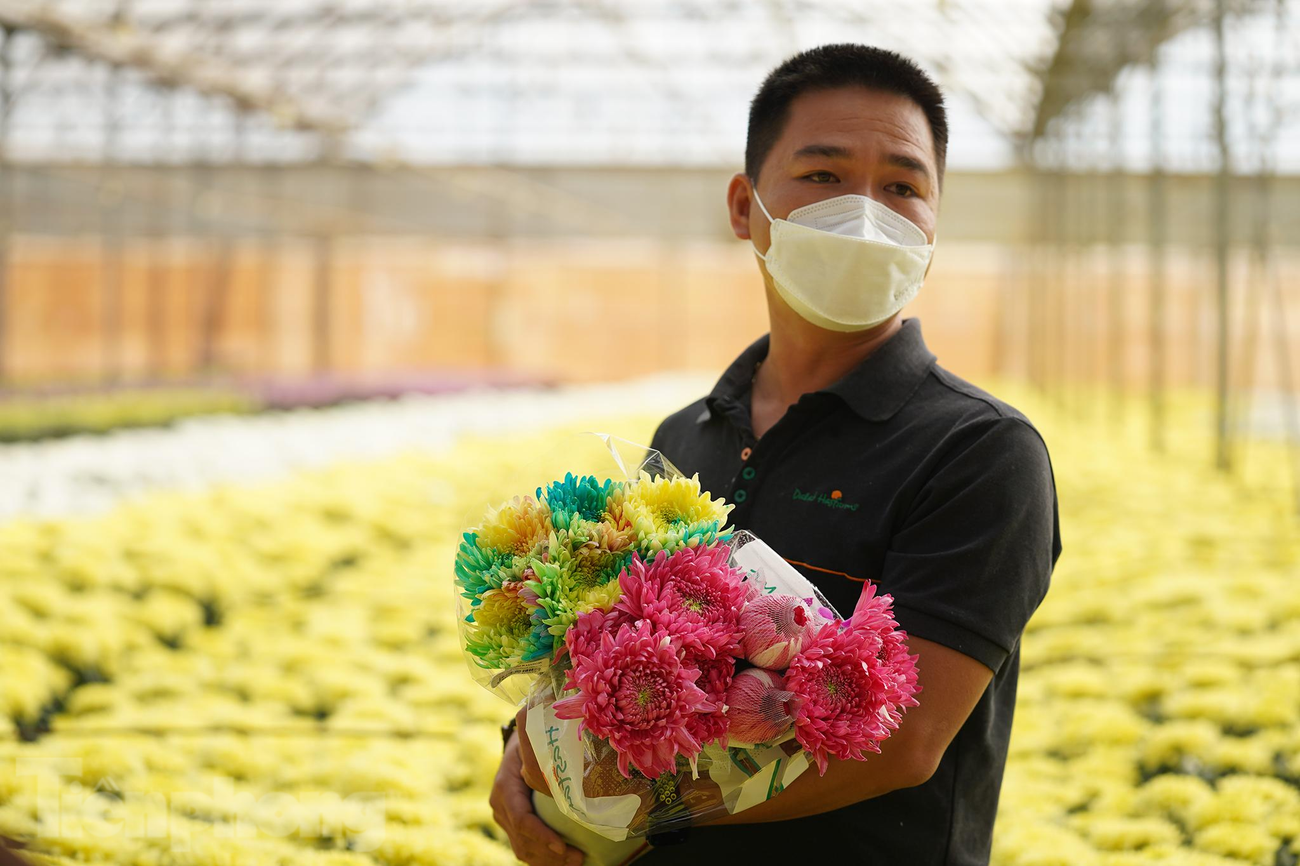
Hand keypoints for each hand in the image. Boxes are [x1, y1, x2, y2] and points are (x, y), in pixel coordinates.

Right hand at [490, 724, 583, 865]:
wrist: (517, 744)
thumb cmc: (533, 740)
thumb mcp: (536, 744)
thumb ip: (544, 761)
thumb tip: (569, 780)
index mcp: (505, 787)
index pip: (522, 819)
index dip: (541, 835)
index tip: (562, 846)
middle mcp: (500, 806)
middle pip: (523, 840)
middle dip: (550, 854)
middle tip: (579, 859)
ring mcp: (504, 817)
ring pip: (522, 849)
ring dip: (548, 861)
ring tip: (576, 861)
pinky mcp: (511, 825)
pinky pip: (524, 847)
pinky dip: (543, 857)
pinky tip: (563, 860)